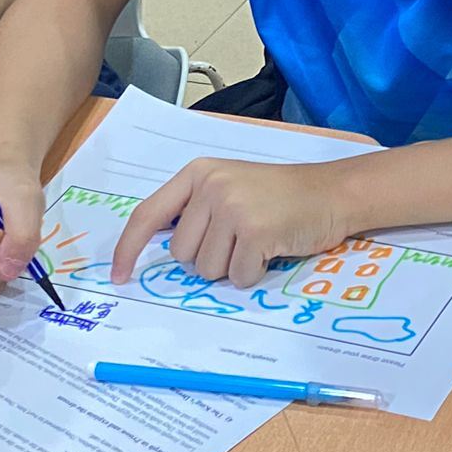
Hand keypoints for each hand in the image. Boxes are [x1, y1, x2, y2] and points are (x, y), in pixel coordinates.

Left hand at [112, 159, 356, 286]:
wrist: (331, 193)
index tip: (119, 276)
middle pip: (181, 254)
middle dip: (208, 258)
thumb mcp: (230, 187)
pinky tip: (271, 250)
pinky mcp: (254, 232)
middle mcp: (211, 187)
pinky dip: (254, 273)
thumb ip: (195, 210)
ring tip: (257, 241)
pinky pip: (237, 277)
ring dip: (232, 267)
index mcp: (198, 173)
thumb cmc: (281, 195)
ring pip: (207, 269)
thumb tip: (159, 250)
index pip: (147, 214)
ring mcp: (233, 208)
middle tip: (239, 238)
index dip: (129, 248)